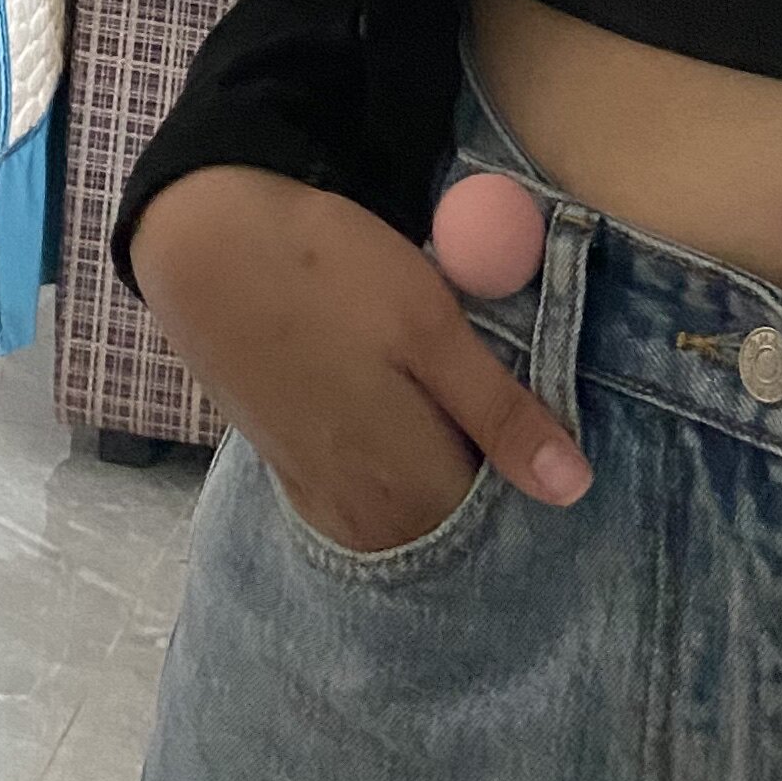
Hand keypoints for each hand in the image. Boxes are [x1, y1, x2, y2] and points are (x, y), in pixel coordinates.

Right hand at [130, 165, 591, 553]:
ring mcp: (323, 500)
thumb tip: (576, 491)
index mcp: (411, 487)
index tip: (557, 435)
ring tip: (462, 413)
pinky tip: (407, 425)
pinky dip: (399, 480)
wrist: (205, 248)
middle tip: (517, 414)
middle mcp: (366, 518)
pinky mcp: (293, 474)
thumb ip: (500, 414)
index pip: (505, 527)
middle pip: (457, 532)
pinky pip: (369, 505)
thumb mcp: (431, 325)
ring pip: (413, 521)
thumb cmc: (330, 273)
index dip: (536, 481)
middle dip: (494, 489)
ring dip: (445, 484)